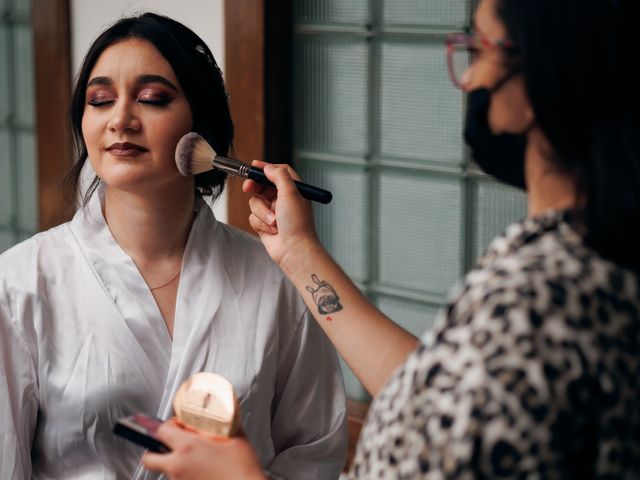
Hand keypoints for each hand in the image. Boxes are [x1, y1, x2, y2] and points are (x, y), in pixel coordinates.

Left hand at [142, 419, 264, 479]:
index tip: (179, 425)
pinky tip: (201, 469)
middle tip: (168, 444)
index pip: (162, 430)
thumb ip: (224, 422)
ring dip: (174, 461)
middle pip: (149, 458)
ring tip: (194, 457)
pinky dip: (185, 473)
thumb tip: (223, 412)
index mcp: (187, 447)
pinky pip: (178, 479)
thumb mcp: (235, 436)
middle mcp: (178, 467)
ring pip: (165, 470)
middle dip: (154, 449)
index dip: (169, 425)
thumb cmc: (241, 469)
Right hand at [242, 161, 321, 271]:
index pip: (279, 172)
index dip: (266, 168)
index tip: (254, 165)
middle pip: (262, 185)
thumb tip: (268, 167)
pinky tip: (272, 230)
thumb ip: (279, 176)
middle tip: (248, 187)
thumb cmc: (297, 224)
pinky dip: (260, 223)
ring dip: (262, 212)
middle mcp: (283, 200)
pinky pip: (253, 217)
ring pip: (255, 202)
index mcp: (293, 190)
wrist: (294, 250)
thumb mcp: (291, 193)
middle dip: (255, 187)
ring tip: (274, 221)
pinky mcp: (265, 224)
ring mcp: (273, 212)